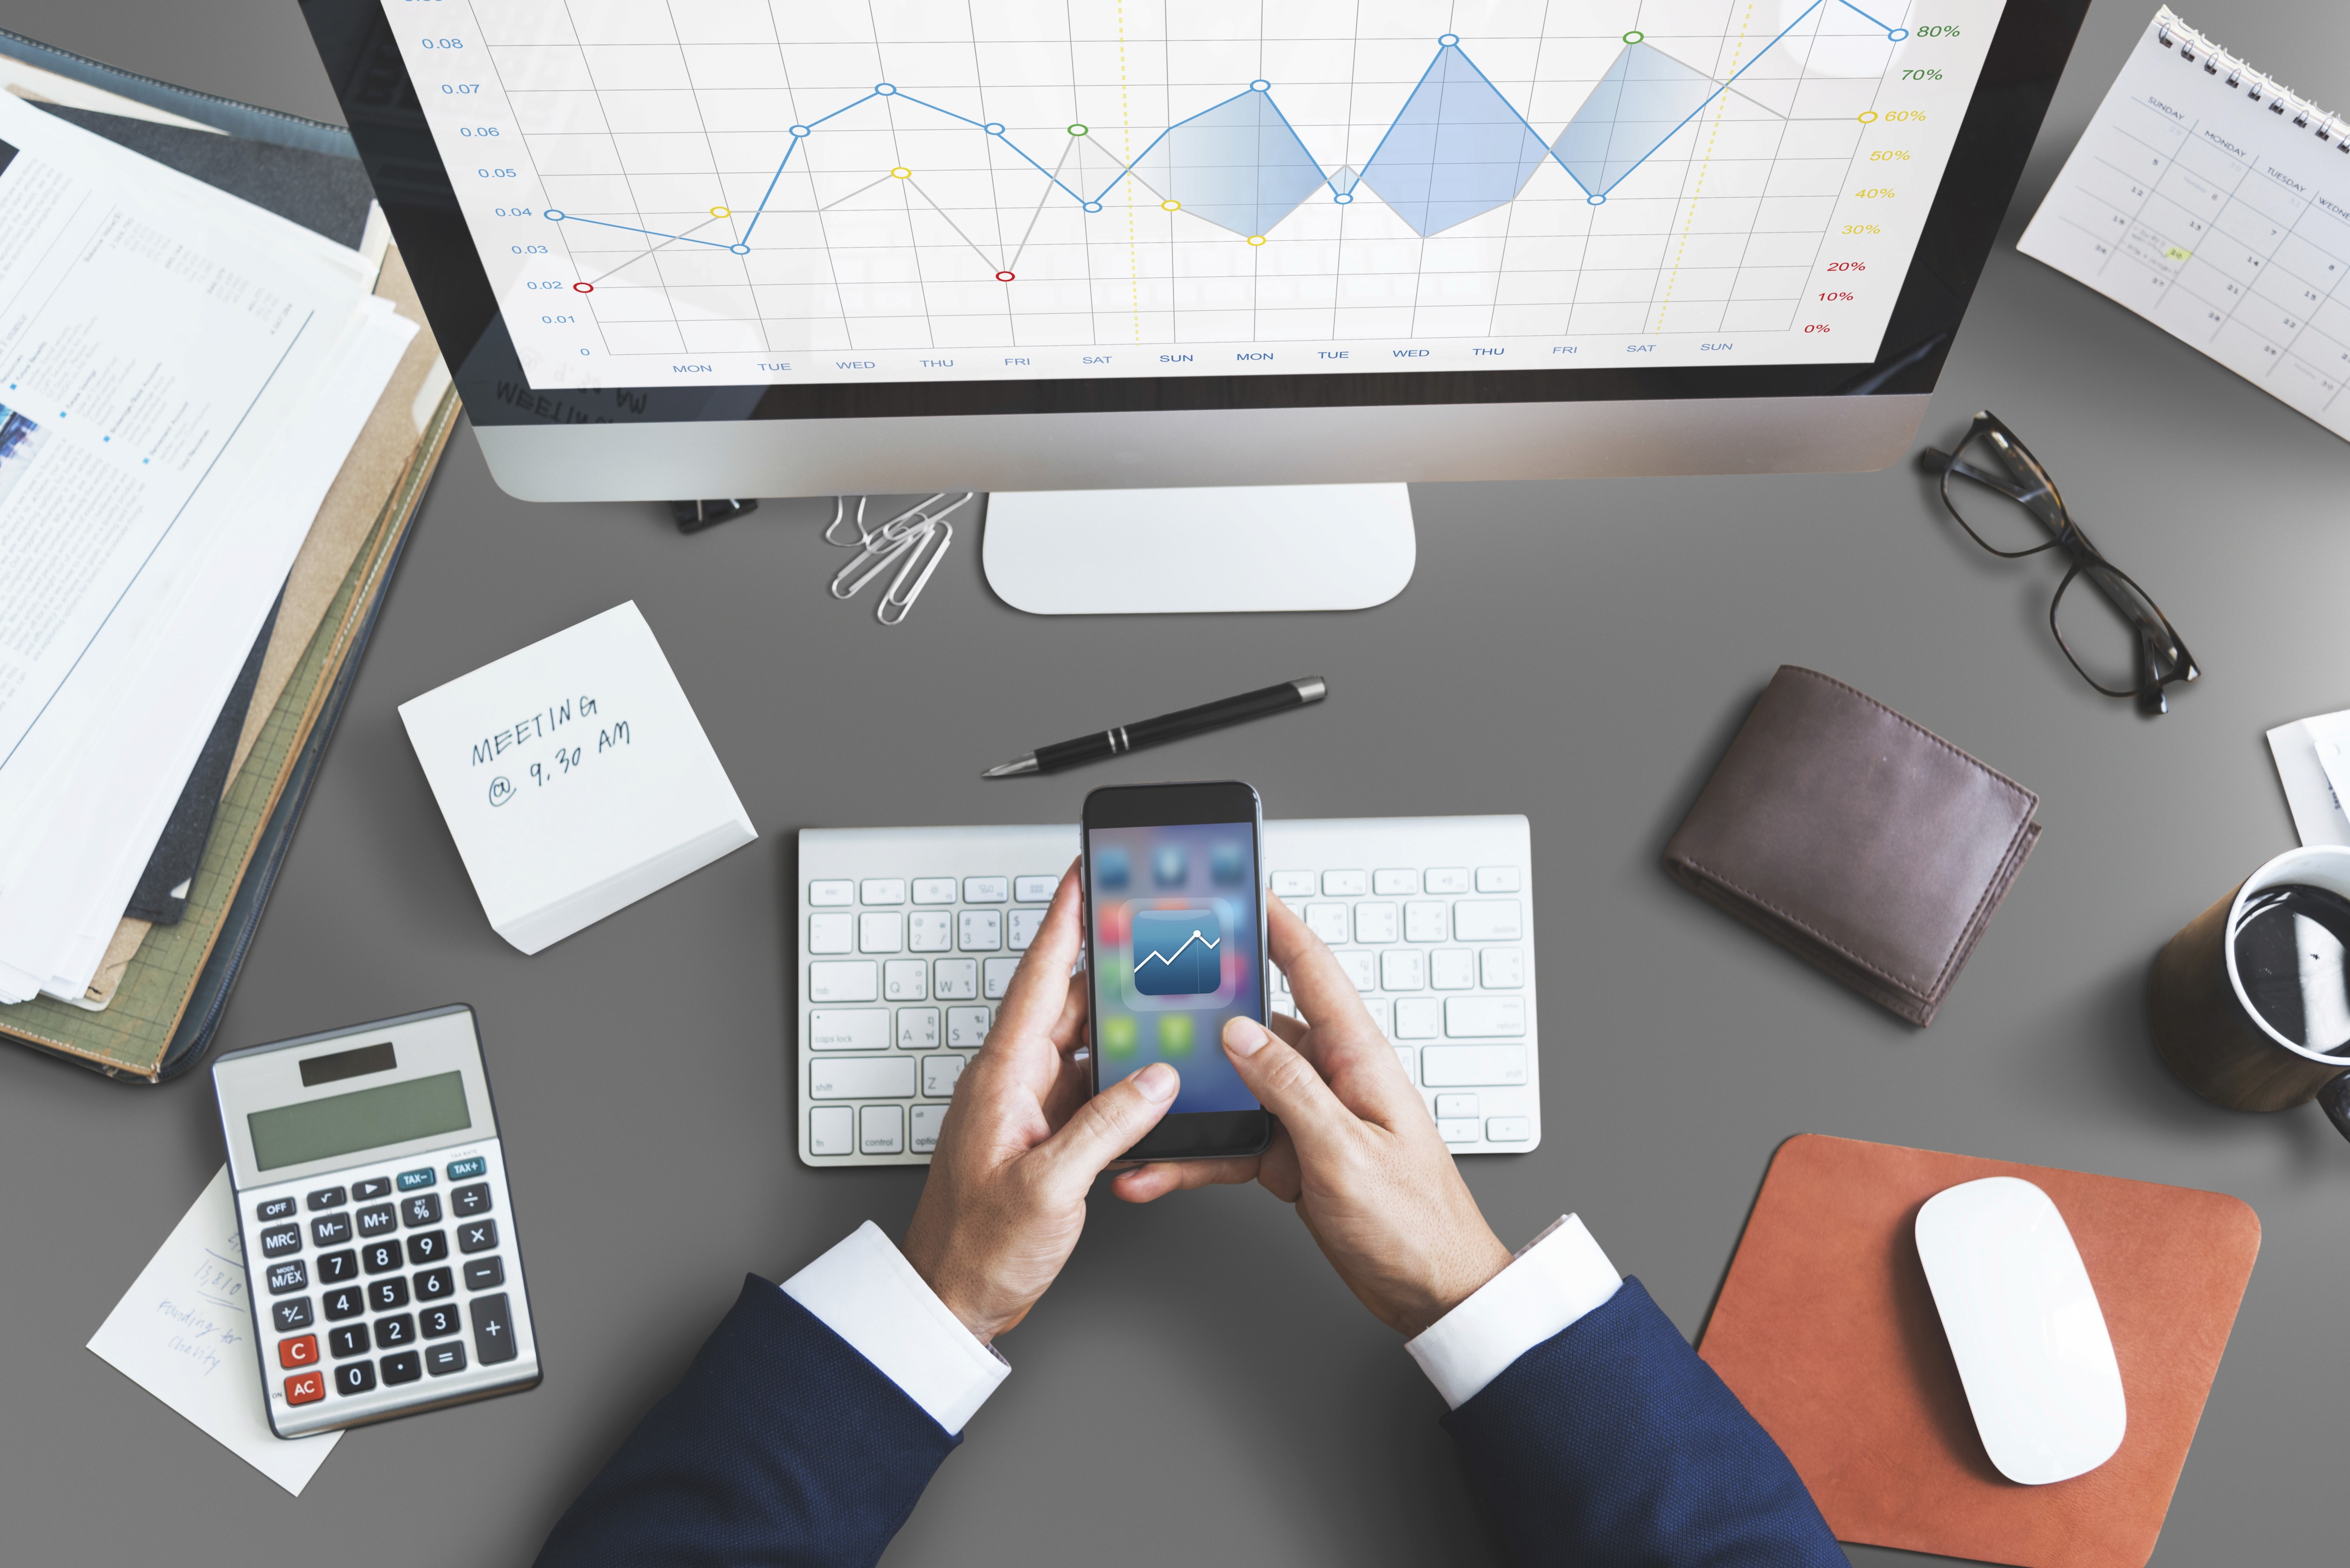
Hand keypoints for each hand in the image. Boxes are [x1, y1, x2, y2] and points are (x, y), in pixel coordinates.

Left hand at [901, 864, 1178, 1341]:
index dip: (1064, 919)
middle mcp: (1012, 1082)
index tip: (1083, 871)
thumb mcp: (1048, 1186)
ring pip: (1082, 1046)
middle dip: (1109, 966)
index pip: (1038, 977)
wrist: (950, 1300)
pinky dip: (1120, 1078)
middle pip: (1067, 1004)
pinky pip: (1087, 1089)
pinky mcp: (1043, 1136)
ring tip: (1165, 998)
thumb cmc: (976, 1249)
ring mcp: (1027, 1108)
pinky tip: (1151, 1079)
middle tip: (1150, 929)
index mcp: (1002, 1077)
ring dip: (1120, 1026)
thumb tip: (1153, 1078)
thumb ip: (1106, 1127)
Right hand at [1114, 896, 1511, 1336]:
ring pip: (1233, 1088)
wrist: (1432, 1291)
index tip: (1241, 889)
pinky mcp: (1292, 1156)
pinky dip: (1194, 1157)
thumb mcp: (1346, 1153)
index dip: (1277, 925)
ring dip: (1186, 1099)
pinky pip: (1231, 1143)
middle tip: (1150, 990)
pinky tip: (1157, 1169)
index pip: (1312, 972)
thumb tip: (1240, 1032)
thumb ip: (1291, 1088)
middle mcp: (1330, 1078)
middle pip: (1257, 1026)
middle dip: (1203, 1010)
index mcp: (1357, 1058)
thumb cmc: (1414, 1223)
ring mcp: (1308, 1117)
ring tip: (1136, 1098)